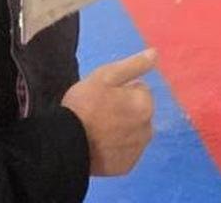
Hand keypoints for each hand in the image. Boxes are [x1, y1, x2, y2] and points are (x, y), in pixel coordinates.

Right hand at [61, 48, 156, 175]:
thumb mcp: (105, 76)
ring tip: (98, 130)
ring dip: (123, 129)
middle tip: (99, 112)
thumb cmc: (84, 105)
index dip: (121, 90)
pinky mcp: (127, 166)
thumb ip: (133, 65)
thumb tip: (155, 54)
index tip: (104, 96)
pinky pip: (126, 151)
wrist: (65, 144)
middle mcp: (148, 129)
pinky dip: (117, 147)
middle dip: (125, 110)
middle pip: (138, 112)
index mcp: (145, 105)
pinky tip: (100, 145)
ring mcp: (138, 150)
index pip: (140, 90)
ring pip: (134, 132)